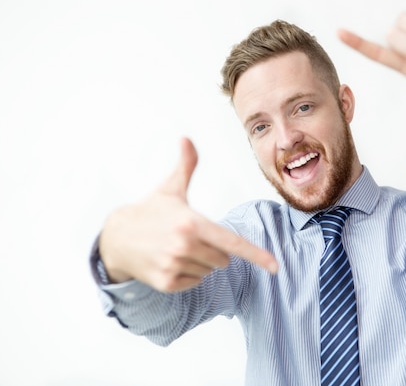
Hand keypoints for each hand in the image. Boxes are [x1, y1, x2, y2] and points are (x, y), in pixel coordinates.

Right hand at [98, 137, 277, 291]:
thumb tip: (186, 137)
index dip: (256, 255)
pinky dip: (188, 273)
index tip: (275, 266)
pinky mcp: (167, 282)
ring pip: (210, 270)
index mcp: (192, 223)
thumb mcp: (171, 188)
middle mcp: (184, 246)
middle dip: (214, 249)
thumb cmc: (151, 212)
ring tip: (177, 248)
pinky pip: (195, 281)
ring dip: (201, 261)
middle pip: (224, 258)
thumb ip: (186, 165)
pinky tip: (170, 260)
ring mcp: (174, 266)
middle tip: (190, 237)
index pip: (232, 242)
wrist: (116, 238)